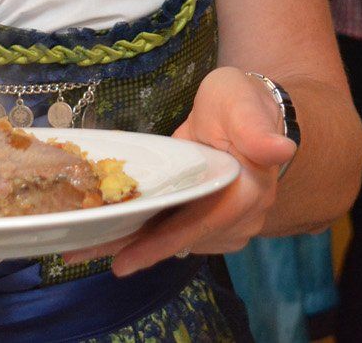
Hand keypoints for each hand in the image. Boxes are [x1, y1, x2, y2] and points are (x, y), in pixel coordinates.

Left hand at [60, 68, 296, 276]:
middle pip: (181, 239)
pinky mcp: (212, 224)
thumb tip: (281, 150)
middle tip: (80, 253)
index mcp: (248, 190)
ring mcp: (228, 225)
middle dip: (133, 249)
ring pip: (176, 241)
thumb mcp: (239, 101)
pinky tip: (113, 233)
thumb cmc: (240, 102)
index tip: (123, 262)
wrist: (251, 112)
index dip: (161, 245)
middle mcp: (242, 217)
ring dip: (134, 244)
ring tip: (86, 244)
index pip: (200, 224)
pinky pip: (177, 234)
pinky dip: (146, 235)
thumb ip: (255, 126)